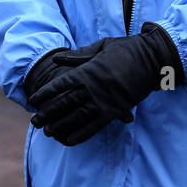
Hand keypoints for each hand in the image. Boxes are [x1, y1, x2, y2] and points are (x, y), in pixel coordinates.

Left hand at [29, 23, 181, 145]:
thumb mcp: (101, 46)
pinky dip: (81, 134)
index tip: (34, 100)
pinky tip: (69, 140)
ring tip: (48, 132)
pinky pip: (94, 126)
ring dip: (60, 125)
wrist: (152, 58)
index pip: (60, 84)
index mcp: (87, 70)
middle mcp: (92, 87)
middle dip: (48, 113)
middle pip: (64, 103)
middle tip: (35, 121)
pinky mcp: (115, 110)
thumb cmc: (127, 49)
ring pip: (76, 116)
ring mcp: (104, 100)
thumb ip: (78, 55)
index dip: (45, 93)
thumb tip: (56, 58)